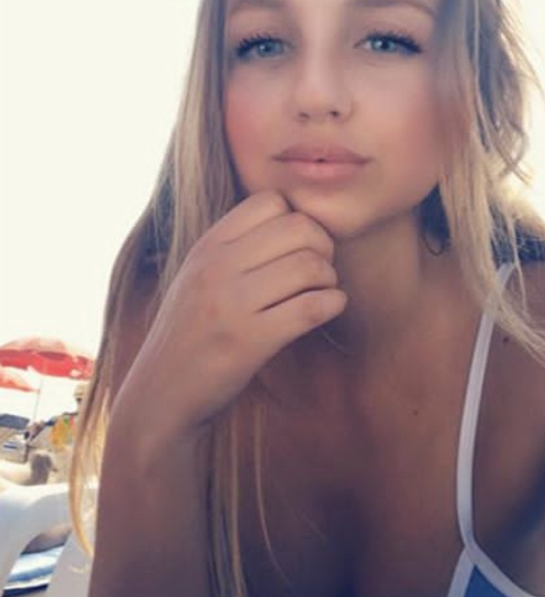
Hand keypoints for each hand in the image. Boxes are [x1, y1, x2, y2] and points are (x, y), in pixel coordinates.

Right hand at [112, 190, 347, 440]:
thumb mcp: (197, 278)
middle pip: (299, 228)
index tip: (301, 247)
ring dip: (329, 279)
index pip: (269, 201)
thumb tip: (294, 222)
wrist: (160, 395)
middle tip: (321, 271)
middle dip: (323, 247)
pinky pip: (311, 308)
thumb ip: (234, 249)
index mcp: (206, 247)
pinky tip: (328, 310)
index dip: (298, 219)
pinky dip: (332, 304)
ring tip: (323, 293)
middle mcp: (216, 269)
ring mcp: (230, 305)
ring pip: (309, 266)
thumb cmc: (189, 335)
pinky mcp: (248, 343)